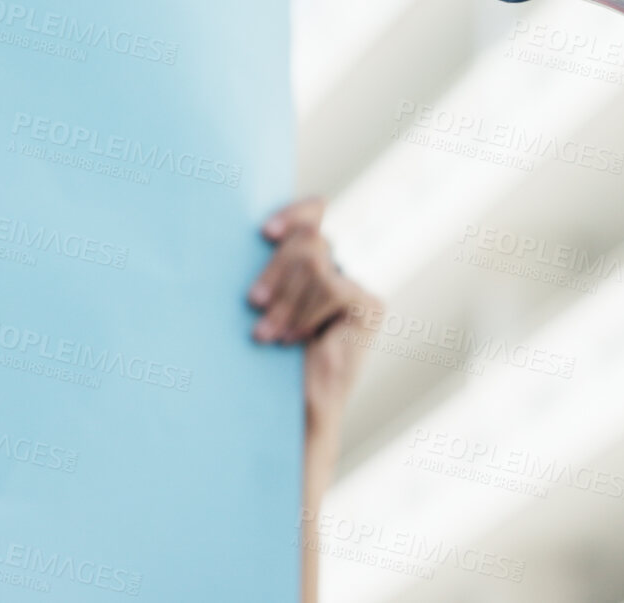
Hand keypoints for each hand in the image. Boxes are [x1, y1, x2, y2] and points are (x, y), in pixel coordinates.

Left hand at [249, 198, 380, 439]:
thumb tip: (262, 231)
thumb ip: (275, 266)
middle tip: (254, 302)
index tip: (265, 233)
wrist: (294, 410)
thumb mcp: (266, 302)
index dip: (294, 212)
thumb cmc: (267, 360)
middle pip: (309, 237)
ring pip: (316, 260)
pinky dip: (306, 311)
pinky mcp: (370, 304)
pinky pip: (330, 284)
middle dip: (276, 268)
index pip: (315, 211)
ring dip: (286, 299)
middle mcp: (340, 270)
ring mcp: (358, 287)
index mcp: (313, 263)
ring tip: (267, 334)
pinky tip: (295, 339)